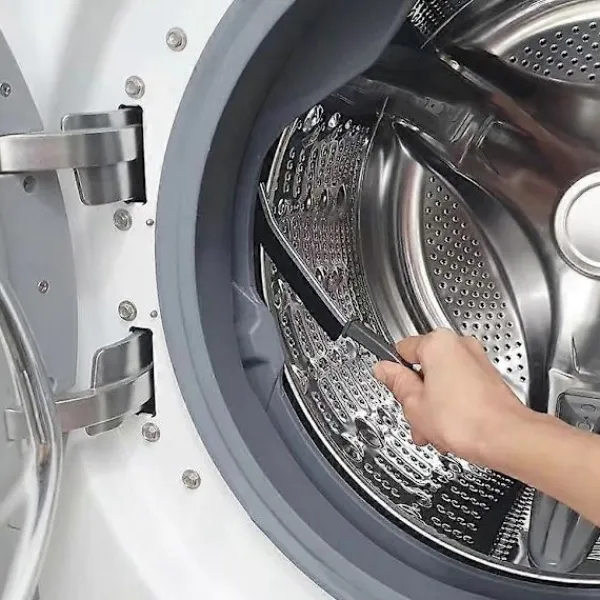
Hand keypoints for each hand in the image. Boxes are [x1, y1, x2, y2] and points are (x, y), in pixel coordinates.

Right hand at [373, 328, 529, 464]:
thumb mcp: (414, 404)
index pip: (401, 349)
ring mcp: (477, 361)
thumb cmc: (466, 421)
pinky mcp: (488, 379)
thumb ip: (396, 382)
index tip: (394, 389)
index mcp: (437, 343)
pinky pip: (459, 387)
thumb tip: (384, 369)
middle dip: (416, 394)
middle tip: (414, 414)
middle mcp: (460, 345)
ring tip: (432, 428)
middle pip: (423, 366)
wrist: (506, 439)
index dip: (395, 374)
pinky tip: (449, 429)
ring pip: (441, 380)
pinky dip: (451, 405)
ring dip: (432, 403)